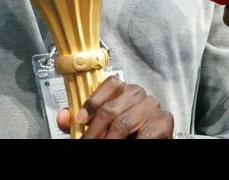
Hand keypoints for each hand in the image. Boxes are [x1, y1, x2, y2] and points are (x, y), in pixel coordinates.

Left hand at [55, 75, 174, 138]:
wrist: (145, 144)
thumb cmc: (123, 133)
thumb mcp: (99, 125)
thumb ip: (82, 120)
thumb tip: (64, 117)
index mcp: (122, 89)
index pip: (110, 83)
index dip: (92, 102)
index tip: (81, 120)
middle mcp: (138, 94)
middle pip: (112, 107)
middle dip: (97, 130)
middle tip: (90, 142)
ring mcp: (152, 106)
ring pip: (125, 121)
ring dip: (111, 138)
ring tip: (105, 146)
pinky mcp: (164, 120)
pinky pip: (146, 132)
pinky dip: (134, 141)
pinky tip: (129, 143)